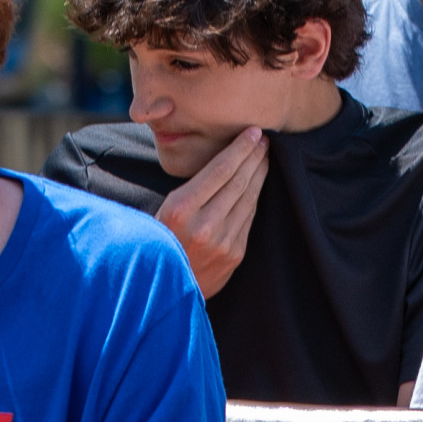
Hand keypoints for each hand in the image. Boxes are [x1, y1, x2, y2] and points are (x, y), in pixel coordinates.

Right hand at [156, 127, 267, 297]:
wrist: (162, 288)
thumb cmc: (158, 242)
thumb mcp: (161, 211)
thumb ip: (189, 191)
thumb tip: (221, 164)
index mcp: (180, 210)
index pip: (219, 170)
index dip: (240, 149)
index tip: (253, 133)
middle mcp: (204, 226)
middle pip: (238, 181)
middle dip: (254, 157)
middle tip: (264, 139)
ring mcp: (223, 242)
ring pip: (248, 199)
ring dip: (259, 174)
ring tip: (265, 156)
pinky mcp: (234, 254)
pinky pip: (249, 218)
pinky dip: (254, 197)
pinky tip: (258, 183)